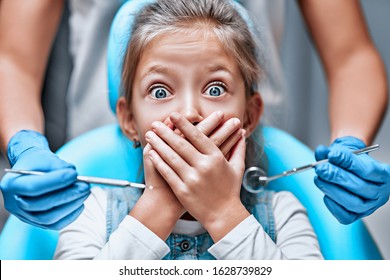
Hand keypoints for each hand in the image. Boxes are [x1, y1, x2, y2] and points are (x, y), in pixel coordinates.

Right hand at [0, 130, 89, 229]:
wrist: (32, 170)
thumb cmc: (39, 163)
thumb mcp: (46, 158)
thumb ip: (58, 166)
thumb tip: (74, 176)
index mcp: (11, 184)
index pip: (33, 187)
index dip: (55, 181)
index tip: (73, 174)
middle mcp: (14, 203)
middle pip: (40, 205)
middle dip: (66, 196)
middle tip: (84, 186)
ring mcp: (24, 216)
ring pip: (48, 218)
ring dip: (71, 206)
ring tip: (85, 192)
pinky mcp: (37, 222)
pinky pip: (55, 224)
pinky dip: (71, 215)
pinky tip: (80, 203)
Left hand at [146, 112, 248, 240]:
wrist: (224, 216)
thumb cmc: (230, 190)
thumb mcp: (237, 168)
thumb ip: (239, 149)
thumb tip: (242, 133)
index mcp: (216, 158)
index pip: (197, 136)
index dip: (184, 124)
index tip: (173, 115)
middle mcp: (203, 167)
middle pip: (180, 144)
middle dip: (165, 131)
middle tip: (155, 123)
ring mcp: (192, 179)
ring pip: (171, 157)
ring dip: (158, 144)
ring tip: (149, 134)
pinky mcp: (182, 190)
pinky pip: (168, 172)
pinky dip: (158, 162)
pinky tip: (152, 153)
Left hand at [314, 136, 389, 223]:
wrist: (351, 171)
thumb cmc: (351, 162)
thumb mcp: (345, 152)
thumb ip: (332, 151)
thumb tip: (321, 152)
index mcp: (384, 174)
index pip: (368, 170)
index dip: (349, 162)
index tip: (333, 155)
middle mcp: (380, 192)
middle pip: (360, 187)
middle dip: (337, 176)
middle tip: (321, 168)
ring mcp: (369, 206)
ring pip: (353, 203)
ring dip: (332, 190)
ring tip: (318, 178)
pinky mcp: (356, 216)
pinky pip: (345, 216)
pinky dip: (333, 206)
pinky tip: (325, 194)